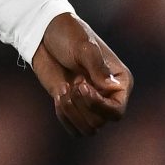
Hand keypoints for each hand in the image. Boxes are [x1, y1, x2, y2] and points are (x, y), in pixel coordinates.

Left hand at [31, 13, 131, 136]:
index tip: (80, 86)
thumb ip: (97, 67)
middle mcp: (108, 96)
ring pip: (88, 129)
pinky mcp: (74, 107)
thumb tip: (112, 88)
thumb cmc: (68, 35)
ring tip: (63, 91)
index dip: (98, 106)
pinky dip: (64, 117)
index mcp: (119, 82)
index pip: (117, 111)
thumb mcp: (84, 47)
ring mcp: (91, 103)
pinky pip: (73, 128)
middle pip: (100, 122)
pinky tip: (58, 96)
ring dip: (72, 113)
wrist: (45, 34)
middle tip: (73, 83)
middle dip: (82, 106)